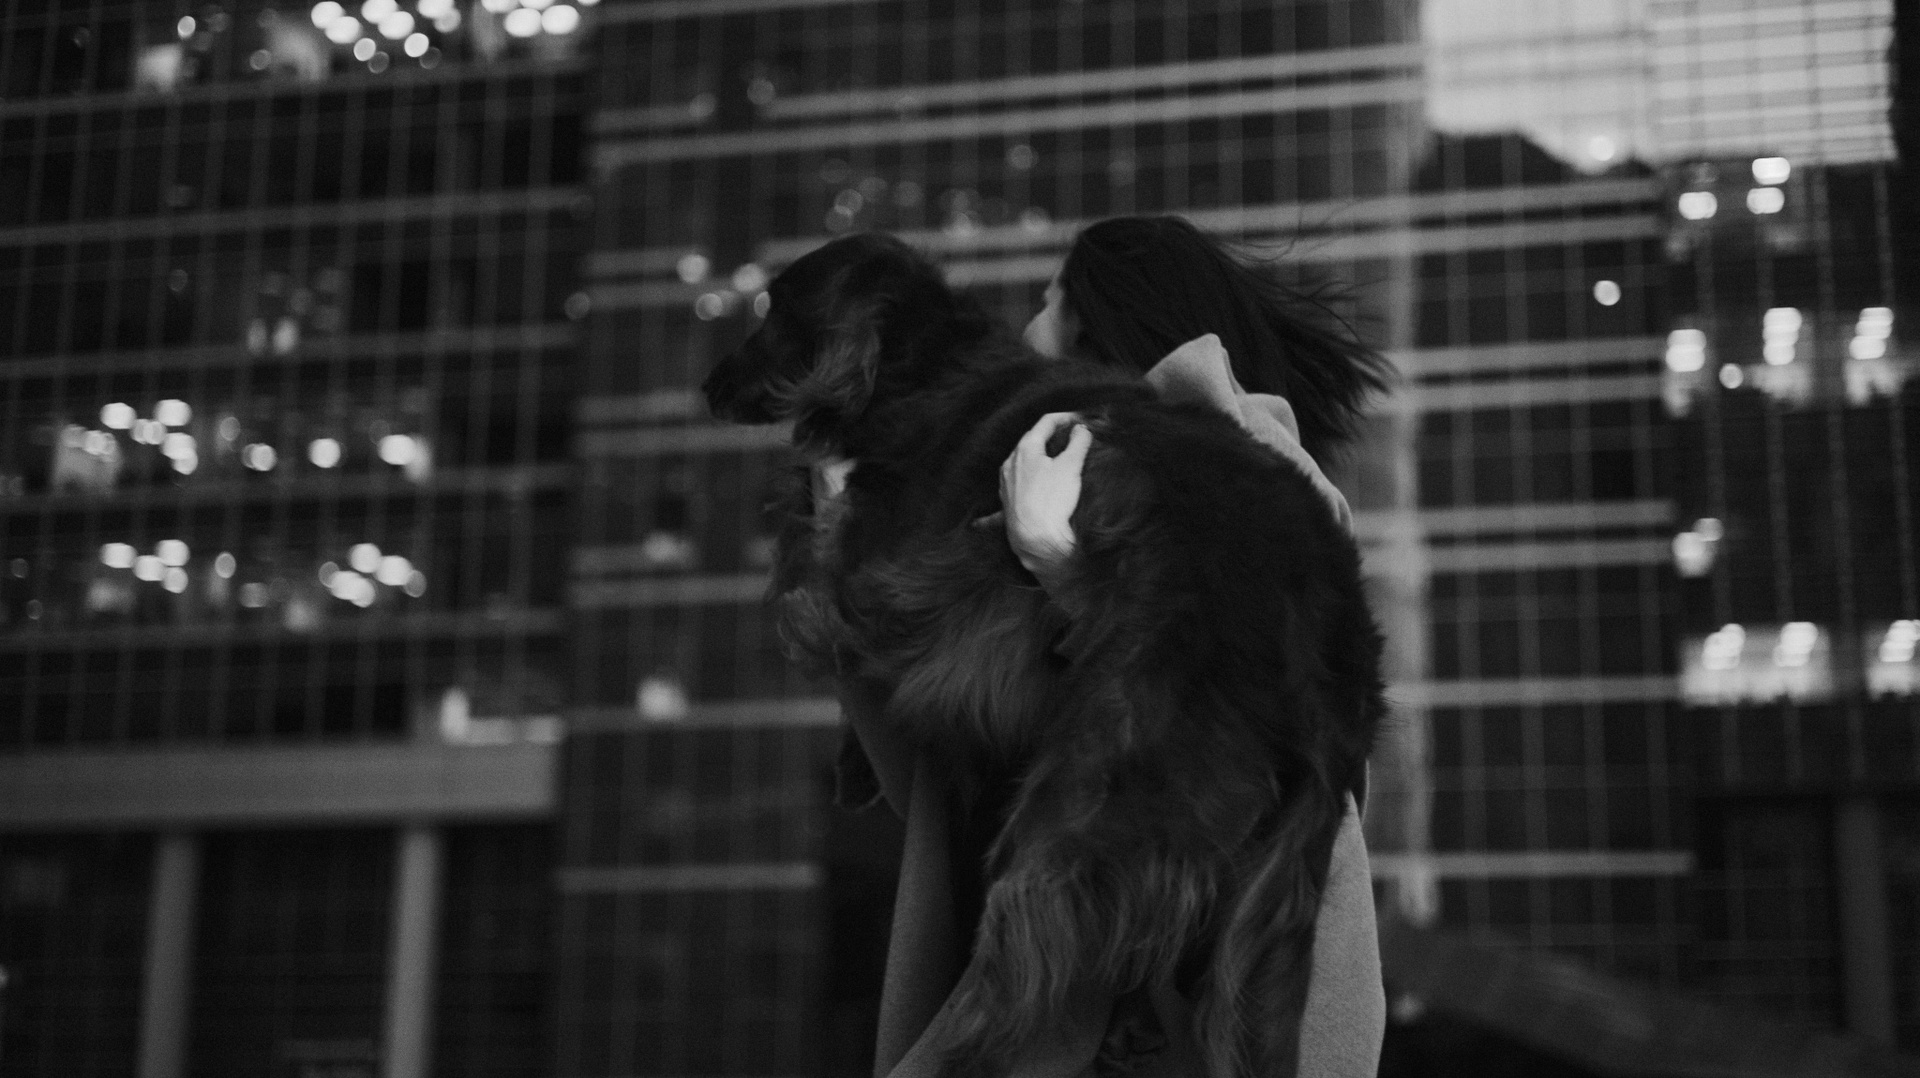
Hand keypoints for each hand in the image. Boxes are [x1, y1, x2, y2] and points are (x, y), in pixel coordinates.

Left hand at [995, 412, 1092, 582]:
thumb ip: (1079, 443)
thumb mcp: (1071, 466)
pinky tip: (1033, 487)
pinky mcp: (1008, 503)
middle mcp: (1010, 463)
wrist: (1036, 540)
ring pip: (1023, 462)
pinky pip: (1017, 486)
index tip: (1081, 420)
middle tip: (1072, 436)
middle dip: (1052, 436)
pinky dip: (1030, 477)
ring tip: (1057, 458)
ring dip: (1040, 456)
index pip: (1046, 423)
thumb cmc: (1052, 501)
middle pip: (1032, 441)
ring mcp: (1006, 484)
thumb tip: (1081, 430)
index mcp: (1025, 449)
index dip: (1066, 418)